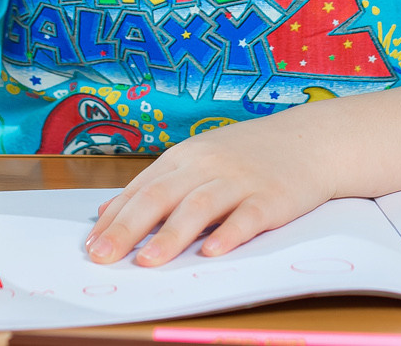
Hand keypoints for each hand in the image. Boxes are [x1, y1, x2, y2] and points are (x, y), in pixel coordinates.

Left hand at [85, 115, 337, 266]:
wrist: (310, 139)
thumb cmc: (247, 155)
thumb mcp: (197, 160)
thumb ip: (155, 185)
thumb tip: (106, 213)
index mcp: (184, 158)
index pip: (140, 189)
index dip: (114, 219)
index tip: (90, 247)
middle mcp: (207, 165)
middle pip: (161, 196)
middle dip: (128, 229)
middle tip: (103, 257)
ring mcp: (240, 180)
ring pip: (199, 207)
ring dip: (171, 235)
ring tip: (148, 261)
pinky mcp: (271, 198)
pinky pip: (247, 217)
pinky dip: (228, 234)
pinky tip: (211, 253)